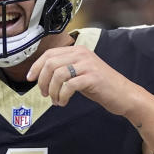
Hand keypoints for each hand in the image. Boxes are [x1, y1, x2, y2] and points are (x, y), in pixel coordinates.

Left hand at [26, 44, 140, 115]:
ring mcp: (88, 65)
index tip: (30, 78)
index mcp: (77, 51)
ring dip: (53, 90)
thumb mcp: (79, 72)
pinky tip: (63, 102)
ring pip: (58, 74)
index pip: (49, 54)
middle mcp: (82, 54)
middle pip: (51, 63)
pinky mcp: (93, 77)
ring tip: (55, 100)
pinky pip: (69, 85)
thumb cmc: (100, 85)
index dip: (36, 66)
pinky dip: (62, 96)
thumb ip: (64, 69)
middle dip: (42, 80)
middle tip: (44, 93)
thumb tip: (41, 74)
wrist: (123, 94)